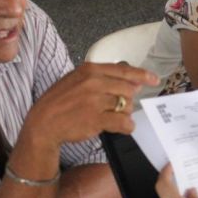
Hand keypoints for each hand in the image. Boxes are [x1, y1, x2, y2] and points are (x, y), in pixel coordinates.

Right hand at [24, 62, 158, 148]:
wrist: (43, 123)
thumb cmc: (61, 102)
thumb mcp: (77, 80)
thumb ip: (103, 77)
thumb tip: (134, 80)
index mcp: (90, 70)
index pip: (123, 70)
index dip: (142, 75)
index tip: (154, 79)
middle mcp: (93, 83)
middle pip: (128, 89)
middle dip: (128, 100)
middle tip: (117, 107)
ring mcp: (95, 101)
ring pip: (127, 106)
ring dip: (125, 114)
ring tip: (113, 117)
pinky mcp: (96, 119)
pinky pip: (123, 122)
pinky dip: (127, 126)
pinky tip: (122, 127)